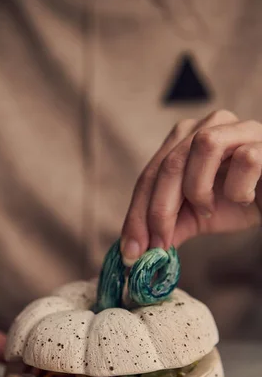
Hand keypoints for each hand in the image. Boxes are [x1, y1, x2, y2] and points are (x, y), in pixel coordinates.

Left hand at [121, 110, 261, 262]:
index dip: (137, 213)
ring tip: (209, 209)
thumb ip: (167, 227)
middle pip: (169, 163)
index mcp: (185, 139)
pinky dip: (238, 188)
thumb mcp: (195, 217)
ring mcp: (239, 128)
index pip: (150, 175)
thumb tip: (135, 251)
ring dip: (199, 189)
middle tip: (159, 245)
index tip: (131, 250)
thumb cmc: (239, 201)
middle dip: (159, 210)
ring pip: (203, 146)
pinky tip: (244, 198)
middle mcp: (208, 125)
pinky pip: (245, 159)